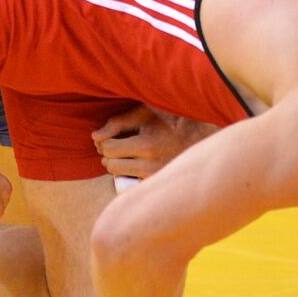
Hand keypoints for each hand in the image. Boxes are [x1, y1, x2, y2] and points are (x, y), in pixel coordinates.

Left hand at [91, 105, 215, 179]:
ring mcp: (155, 178)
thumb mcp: (146, 112)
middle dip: (109, 154)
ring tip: (129, 153)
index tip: (112, 136)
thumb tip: (95, 136)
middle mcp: (151, 166)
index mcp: (147, 146)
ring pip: (119, 176)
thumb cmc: (172, 119)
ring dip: (118, 164)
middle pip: (110, 166)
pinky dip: (129, 174)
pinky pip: (131, 183)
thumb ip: (118, 122)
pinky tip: (137, 163)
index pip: (108, 149)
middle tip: (118, 145)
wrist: (203, 137)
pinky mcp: (158, 184)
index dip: (105, 141)